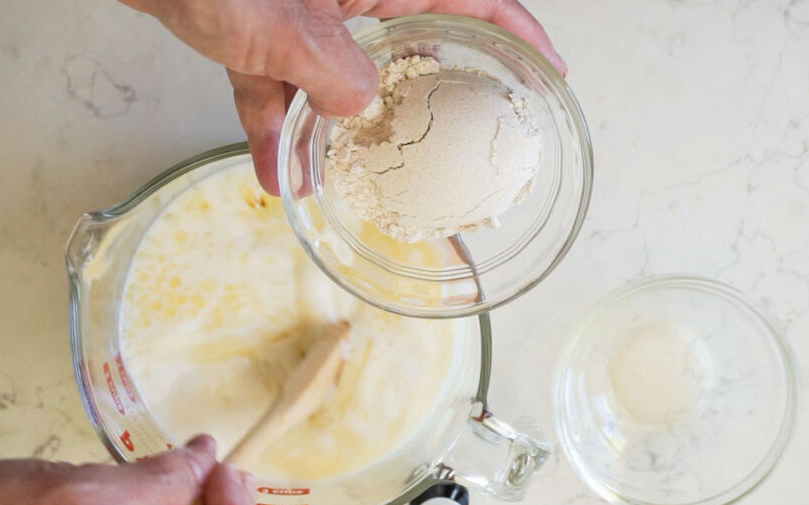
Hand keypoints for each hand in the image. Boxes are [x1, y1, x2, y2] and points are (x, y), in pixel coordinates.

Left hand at [119, 0, 566, 193]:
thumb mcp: (278, 20)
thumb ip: (328, 69)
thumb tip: (360, 108)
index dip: (517, 33)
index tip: (549, 72)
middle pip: (410, 43)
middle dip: (431, 96)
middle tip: (457, 144)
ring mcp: (304, 11)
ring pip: (344, 76)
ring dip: (344, 131)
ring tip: (354, 183)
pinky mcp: (258, 31)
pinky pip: (282, 86)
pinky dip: (278, 127)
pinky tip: (276, 177)